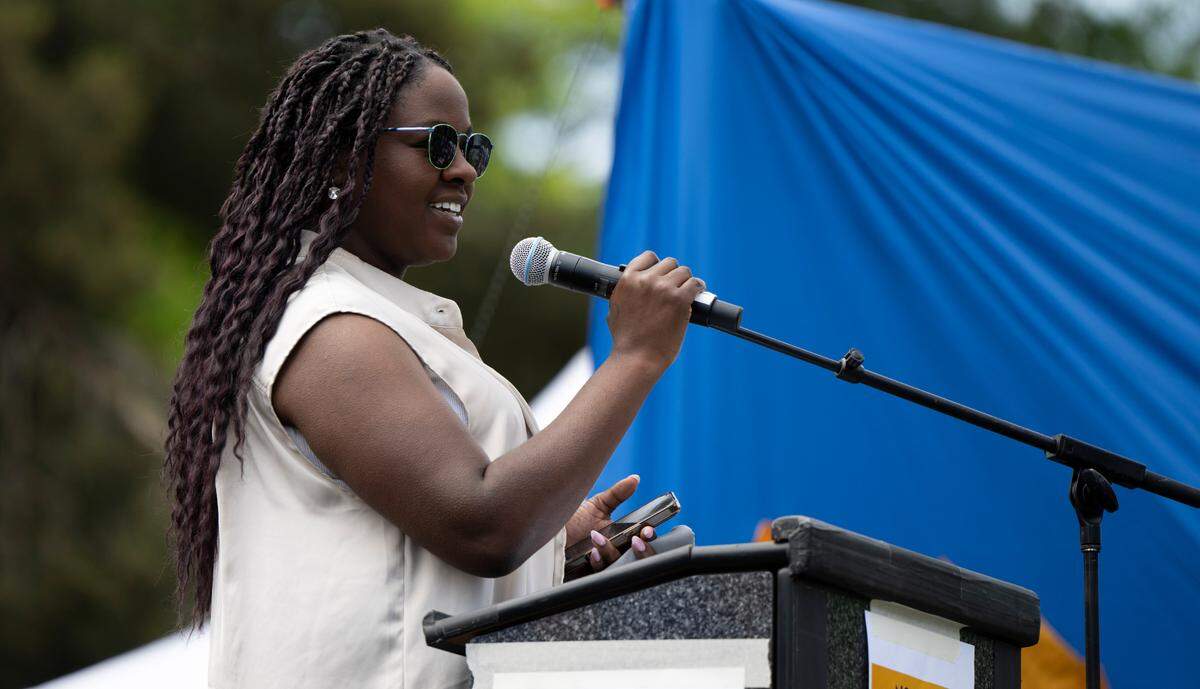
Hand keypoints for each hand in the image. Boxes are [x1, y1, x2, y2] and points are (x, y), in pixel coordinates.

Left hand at [565, 474, 656, 575]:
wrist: (551, 535)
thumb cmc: (574, 519)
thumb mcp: (597, 505)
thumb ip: (617, 493)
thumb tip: (635, 478)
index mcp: (622, 536)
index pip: (642, 539)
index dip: (647, 536)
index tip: (646, 530)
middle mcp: (616, 552)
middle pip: (638, 558)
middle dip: (642, 551)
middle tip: (635, 540)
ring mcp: (604, 565)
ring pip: (618, 564)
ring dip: (611, 552)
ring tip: (598, 538)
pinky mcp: (591, 575)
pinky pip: (601, 574)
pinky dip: (599, 563)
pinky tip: (592, 554)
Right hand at [607, 251, 706, 371]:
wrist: (636, 357)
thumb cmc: (625, 340)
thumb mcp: (615, 310)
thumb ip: (624, 294)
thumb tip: (631, 289)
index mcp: (628, 280)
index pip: (648, 257)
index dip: (658, 265)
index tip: (662, 274)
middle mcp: (646, 280)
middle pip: (669, 263)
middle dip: (673, 275)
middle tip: (676, 288)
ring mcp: (663, 289)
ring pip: (684, 271)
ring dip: (686, 281)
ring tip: (688, 291)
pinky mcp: (679, 300)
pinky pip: (695, 284)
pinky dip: (699, 288)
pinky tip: (698, 293)